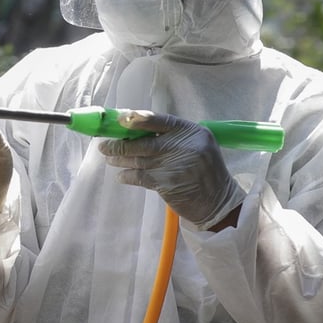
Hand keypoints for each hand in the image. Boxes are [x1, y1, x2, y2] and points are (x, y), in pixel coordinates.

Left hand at [98, 110, 244, 229]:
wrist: (218, 203)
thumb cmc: (203, 172)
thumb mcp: (196, 146)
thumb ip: (172, 138)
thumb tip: (135, 131)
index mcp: (191, 132)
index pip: (160, 120)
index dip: (138, 119)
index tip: (120, 120)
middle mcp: (184, 145)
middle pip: (144, 141)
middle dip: (120, 144)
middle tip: (104, 145)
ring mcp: (174, 164)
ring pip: (138, 159)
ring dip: (120, 159)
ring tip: (108, 157)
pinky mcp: (166, 183)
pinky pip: (139, 176)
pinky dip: (127, 176)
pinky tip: (120, 176)